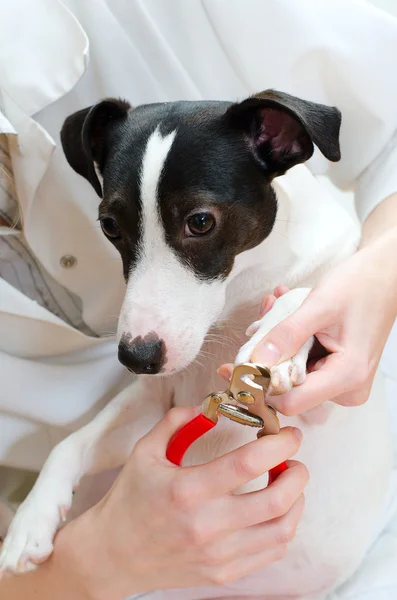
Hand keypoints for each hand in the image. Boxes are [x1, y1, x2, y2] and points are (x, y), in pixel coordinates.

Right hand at [55, 408, 306, 598]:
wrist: (112, 556)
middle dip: (298, 473)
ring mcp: (218, 555)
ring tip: (288, 482)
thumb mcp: (145, 452)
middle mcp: (207, 526)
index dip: (278, 444)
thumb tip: (209, 406)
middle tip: (294, 457)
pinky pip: (271, 552)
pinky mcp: (224, 573)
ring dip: (296, 501)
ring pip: (282, 530)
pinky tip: (274, 509)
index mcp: (187, 490)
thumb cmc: (129, 500)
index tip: (289, 432)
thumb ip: (177, 422)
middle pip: (276, 501)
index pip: (247, 463)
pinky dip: (284, 527)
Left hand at [221, 228, 396, 415]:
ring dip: (279, 342)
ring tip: (277, 304)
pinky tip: (288, 312)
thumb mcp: (319, 306)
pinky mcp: (338, 372)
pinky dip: (291, 340)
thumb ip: (286, 335)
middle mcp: (347, 388)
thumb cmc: (362, 286)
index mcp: (347, 376)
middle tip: (262, 316)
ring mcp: (343, 382)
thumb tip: (255, 361)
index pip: (290, 402)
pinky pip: (303, 364)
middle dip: (268, 354)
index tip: (238, 364)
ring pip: (292, 374)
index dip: (261, 385)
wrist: (385, 276)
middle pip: (288, 388)